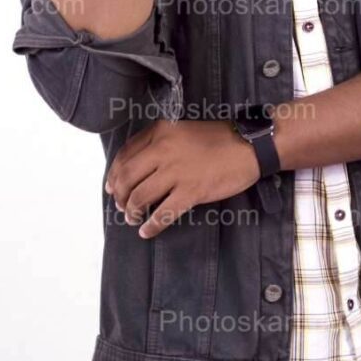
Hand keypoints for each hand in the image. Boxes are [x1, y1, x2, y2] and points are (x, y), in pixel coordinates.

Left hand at [104, 119, 260, 238]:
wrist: (249, 145)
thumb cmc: (217, 138)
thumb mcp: (182, 129)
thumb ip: (159, 142)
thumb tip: (136, 166)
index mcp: (160, 131)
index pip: (125, 154)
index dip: (114, 174)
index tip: (111, 186)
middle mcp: (163, 149)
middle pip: (127, 177)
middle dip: (119, 195)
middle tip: (121, 206)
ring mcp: (176, 171)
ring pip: (140, 196)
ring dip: (131, 211)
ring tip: (133, 218)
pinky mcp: (191, 191)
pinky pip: (162, 213)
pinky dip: (151, 225)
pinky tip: (146, 231)